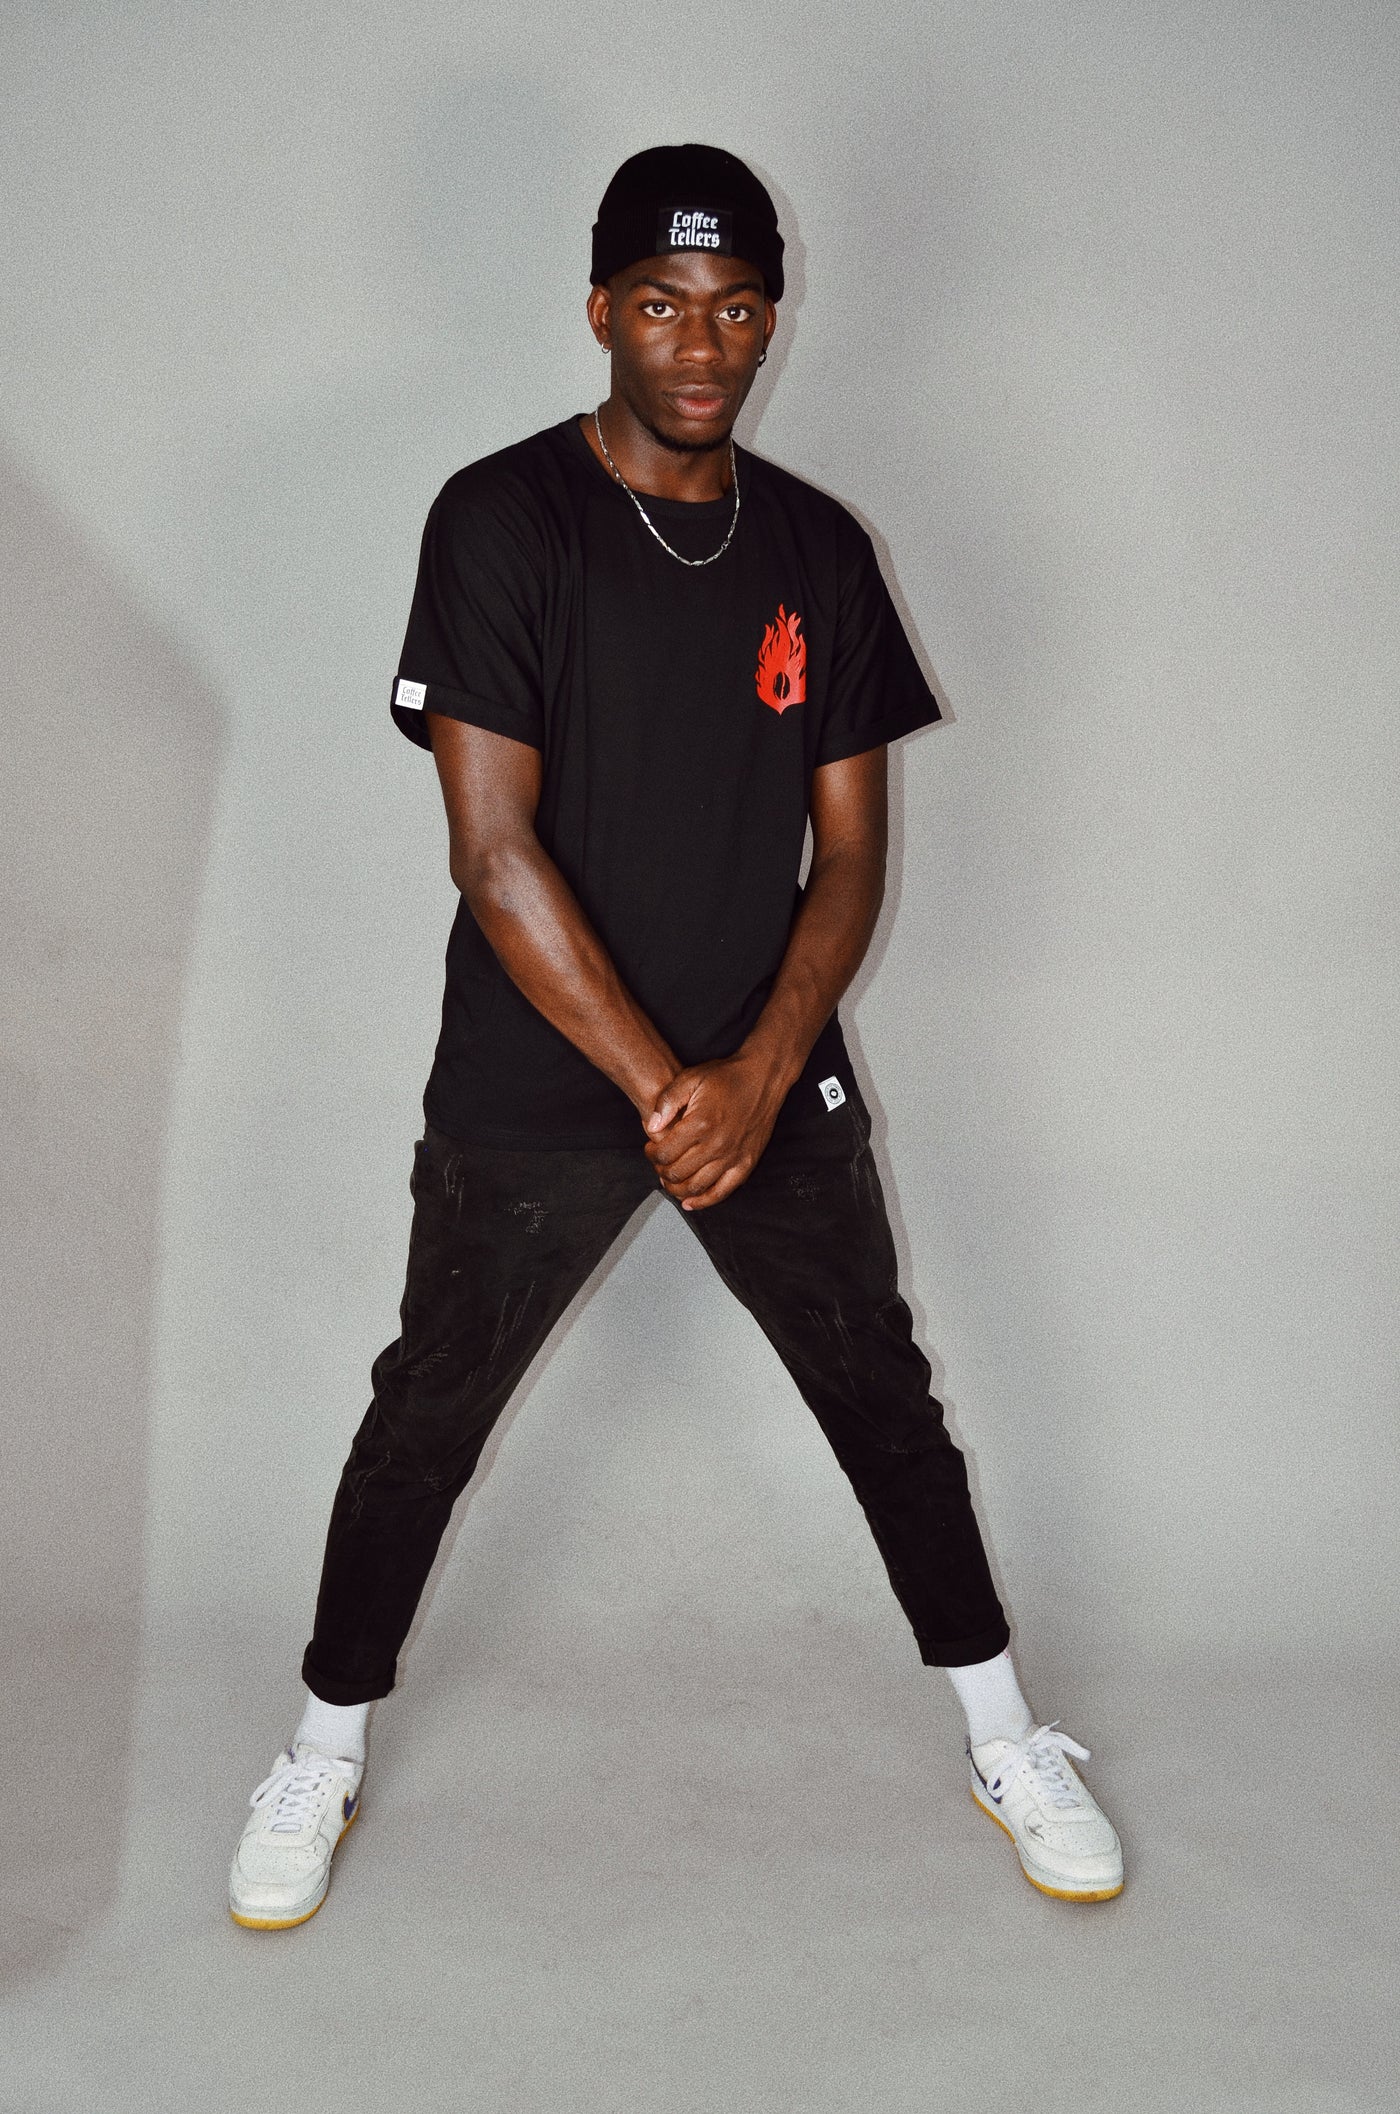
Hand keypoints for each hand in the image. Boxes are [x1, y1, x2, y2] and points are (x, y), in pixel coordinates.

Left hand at [643, 1053, 784, 1210]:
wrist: (762, 1077)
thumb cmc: (727, 1077)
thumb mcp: (690, 1078)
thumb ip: (667, 1102)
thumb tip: (652, 1126)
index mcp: (700, 1124)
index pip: (664, 1153)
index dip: (651, 1154)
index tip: (650, 1148)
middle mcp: (716, 1145)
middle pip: (677, 1173)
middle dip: (660, 1170)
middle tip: (659, 1163)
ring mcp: (732, 1157)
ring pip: (696, 1187)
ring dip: (676, 1188)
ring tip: (669, 1179)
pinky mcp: (746, 1163)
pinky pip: (722, 1192)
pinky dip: (704, 1201)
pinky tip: (690, 1201)